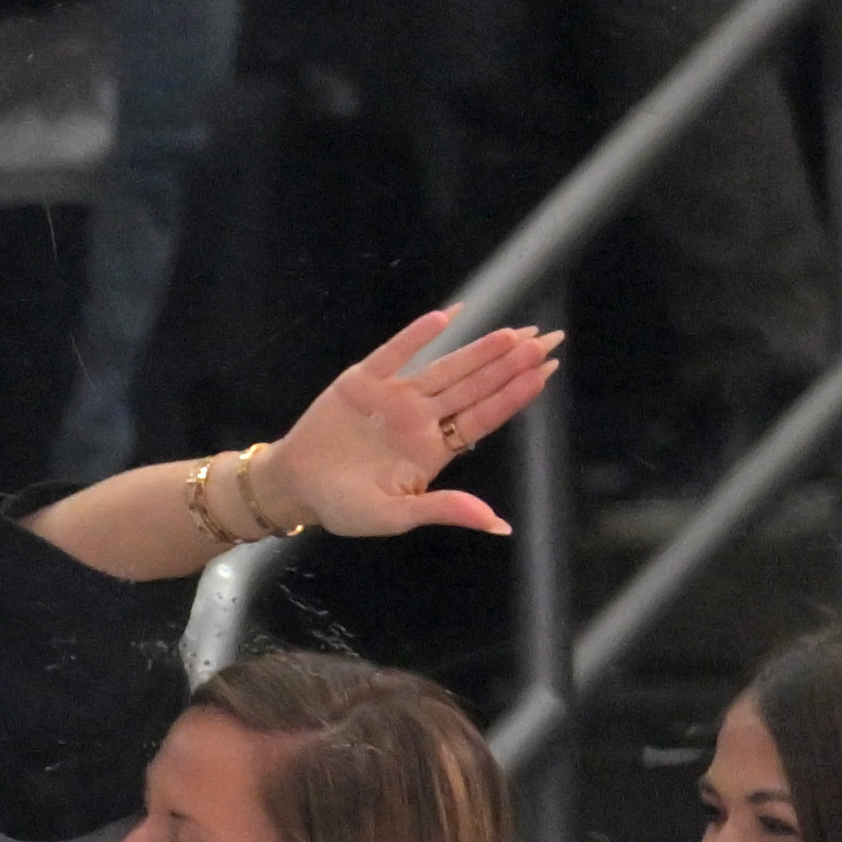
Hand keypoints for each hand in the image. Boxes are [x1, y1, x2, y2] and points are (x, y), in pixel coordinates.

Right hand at [259, 308, 563, 543]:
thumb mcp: (395, 516)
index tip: (545, 372)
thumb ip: (444, 510)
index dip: (514, 394)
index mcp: (434, 448)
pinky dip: (418, 336)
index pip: (483, 417)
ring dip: (478, 350)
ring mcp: (395, 396)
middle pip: (474, 386)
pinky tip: (448, 317)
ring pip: (445, 368)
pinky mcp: (364, 380)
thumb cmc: (344, 506)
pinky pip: (395, 353)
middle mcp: (422, 417)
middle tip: (547, 340)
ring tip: (513, 334)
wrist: (293, 488)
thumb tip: (498, 524)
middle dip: (509, 364)